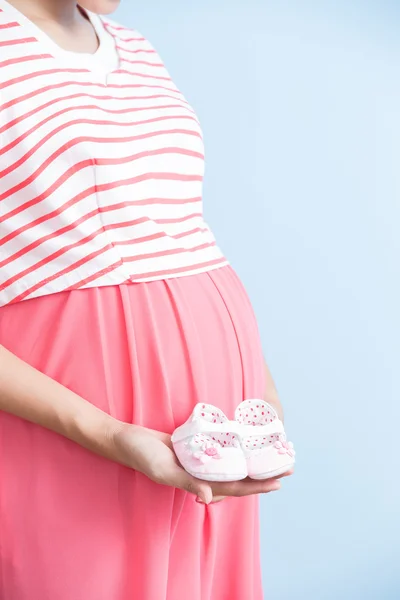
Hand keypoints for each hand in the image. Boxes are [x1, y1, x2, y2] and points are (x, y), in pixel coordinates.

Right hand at [111, 423, 289, 503]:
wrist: (128, 439)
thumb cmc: (142, 456)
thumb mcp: (163, 470)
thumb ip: (186, 483)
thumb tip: (210, 498)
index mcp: (197, 484)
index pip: (234, 489)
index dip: (257, 486)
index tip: (279, 481)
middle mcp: (202, 474)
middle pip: (238, 477)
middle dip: (263, 473)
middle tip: (288, 465)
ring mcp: (199, 461)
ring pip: (231, 464)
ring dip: (251, 461)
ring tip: (272, 454)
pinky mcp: (195, 448)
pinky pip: (220, 451)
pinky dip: (234, 448)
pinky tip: (246, 441)